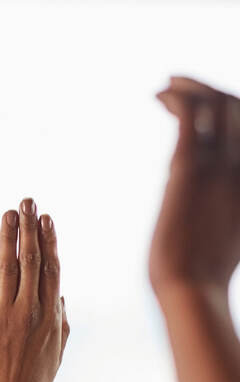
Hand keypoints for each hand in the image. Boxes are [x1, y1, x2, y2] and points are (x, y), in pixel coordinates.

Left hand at [0, 199, 68, 381]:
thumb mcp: (55, 355)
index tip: (47, 219)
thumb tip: (62, 296)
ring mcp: (4, 317)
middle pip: (31, 261)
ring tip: (8, 214)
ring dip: (8, 238)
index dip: (49, 241)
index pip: (52, 270)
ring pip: (9, 268)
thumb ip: (61, 324)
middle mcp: (30, 312)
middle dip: (29, 228)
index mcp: (52, 318)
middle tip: (26, 201)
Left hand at [149, 76, 239, 304]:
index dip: (231, 110)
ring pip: (218, 107)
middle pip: (238, 110)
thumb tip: (206, 205)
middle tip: (180, 82)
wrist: (190, 289)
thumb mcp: (224, 235)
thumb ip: (223, 209)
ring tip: (167, 84)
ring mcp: (220, 167)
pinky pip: (191, 120)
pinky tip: (160, 95)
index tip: (203, 102)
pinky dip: (178, 101)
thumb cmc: (199, 275)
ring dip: (193, 88)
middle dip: (211, 90)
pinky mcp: (190, 170)